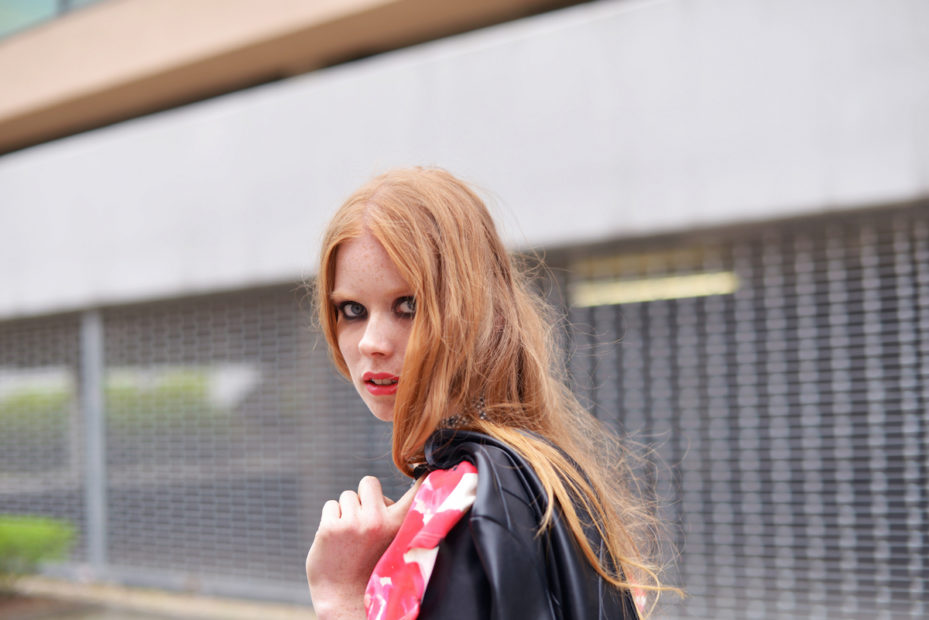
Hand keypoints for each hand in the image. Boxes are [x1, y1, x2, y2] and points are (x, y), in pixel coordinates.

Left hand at [306, 476, 419, 619]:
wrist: (343, 598)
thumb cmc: (370, 570)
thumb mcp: (392, 546)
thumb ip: (394, 522)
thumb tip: (387, 498)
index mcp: (399, 526)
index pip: (415, 494)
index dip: (423, 479)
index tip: (430, 470)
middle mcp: (378, 521)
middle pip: (369, 482)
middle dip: (364, 496)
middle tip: (364, 521)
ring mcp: (353, 523)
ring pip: (347, 496)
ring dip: (346, 511)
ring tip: (349, 536)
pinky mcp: (330, 527)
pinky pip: (331, 506)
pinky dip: (330, 520)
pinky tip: (335, 540)